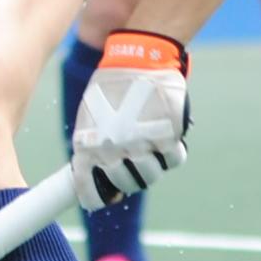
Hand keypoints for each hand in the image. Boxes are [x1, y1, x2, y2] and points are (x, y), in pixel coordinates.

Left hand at [72, 31, 193, 208]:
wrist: (138, 58)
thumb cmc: (111, 86)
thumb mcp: (89, 114)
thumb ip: (91, 143)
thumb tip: (93, 171)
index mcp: (88, 144)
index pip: (87, 186)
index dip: (94, 199)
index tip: (99, 202)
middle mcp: (112, 149)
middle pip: (125, 184)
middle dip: (129, 180)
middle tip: (134, 167)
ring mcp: (140, 144)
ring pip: (151, 176)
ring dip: (152, 168)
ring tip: (152, 153)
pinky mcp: (166, 136)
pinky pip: (174, 159)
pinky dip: (173, 154)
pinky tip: (169, 142)